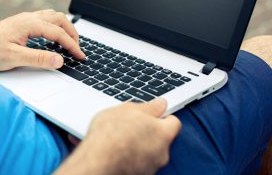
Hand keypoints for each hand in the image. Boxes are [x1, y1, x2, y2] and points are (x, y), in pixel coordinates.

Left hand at [0, 9, 85, 71]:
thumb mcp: (13, 58)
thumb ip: (38, 58)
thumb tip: (59, 60)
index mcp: (29, 24)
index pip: (59, 33)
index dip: (72, 45)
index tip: (80, 56)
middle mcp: (28, 18)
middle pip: (59, 19)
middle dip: (72, 33)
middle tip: (77, 49)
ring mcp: (24, 19)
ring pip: (52, 17)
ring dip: (64, 28)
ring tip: (69, 42)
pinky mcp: (21, 24)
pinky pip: (45, 20)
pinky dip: (55, 27)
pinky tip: (53, 38)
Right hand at [55, 98, 180, 174]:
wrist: (97, 162)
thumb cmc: (111, 135)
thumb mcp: (128, 109)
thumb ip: (148, 107)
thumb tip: (160, 104)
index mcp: (163, 133)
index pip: (174, 122)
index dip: (162, 116)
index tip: (151, 113)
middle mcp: (162, 153)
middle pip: (160, 138)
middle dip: (148, 132)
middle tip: (130, 124)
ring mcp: (150, 167)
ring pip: (148, 152)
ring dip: (138, 146)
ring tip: (118, 139)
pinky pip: (137, 163)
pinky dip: (130, 158)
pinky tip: (115, 152)